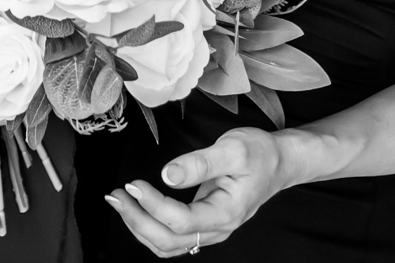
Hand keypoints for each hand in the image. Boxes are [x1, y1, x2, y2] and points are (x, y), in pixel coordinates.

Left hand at [104, 129, 292, 256]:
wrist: (278, 163)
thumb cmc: (259, 153)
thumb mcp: (232, 149)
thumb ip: (199, 163)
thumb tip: (167, 175)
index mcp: (226, 212)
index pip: (181, 220)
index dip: (153, 205)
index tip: (134, 183)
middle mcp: (217, 229)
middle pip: (169, 240)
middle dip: (137, 220)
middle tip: (116, 194)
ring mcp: (209, 230)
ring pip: (167, 244)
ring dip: (138, 225)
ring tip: (118, 199)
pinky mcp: (202, 224)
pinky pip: (171, 238)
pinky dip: (148, 226)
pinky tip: (135, 207)